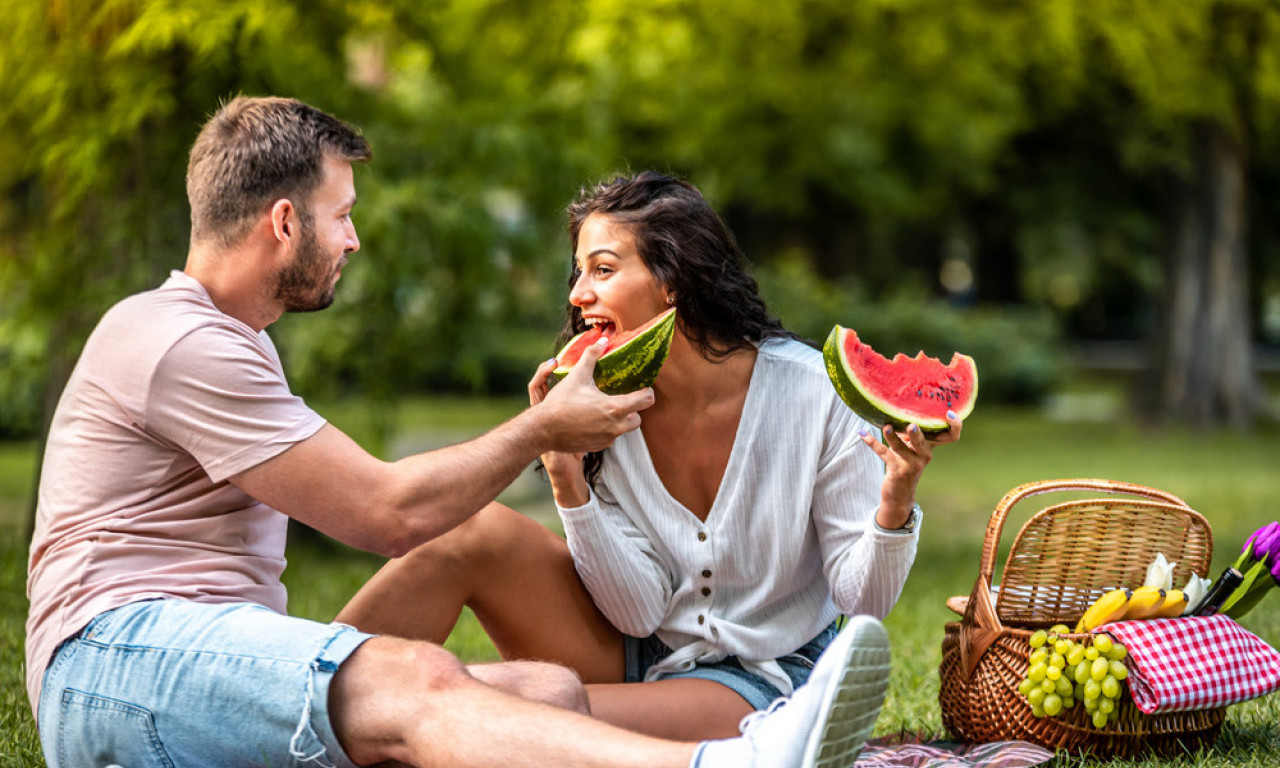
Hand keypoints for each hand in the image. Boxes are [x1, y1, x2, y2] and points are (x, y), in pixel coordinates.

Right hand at [528, 336, 653, 461]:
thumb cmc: (561, 402)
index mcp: (615, 408)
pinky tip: (592, 420)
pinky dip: (606, 429)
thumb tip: (603, 340)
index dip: (647, 392)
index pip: (646, 400)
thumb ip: (592, 355)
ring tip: (604, 408)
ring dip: (619, 420)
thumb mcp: (577, 375)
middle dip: (633, 409)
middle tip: (621, 399)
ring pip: (623, 429)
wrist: (543, 429)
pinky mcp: (597, 446)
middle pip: (638, 419)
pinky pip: (609, 437)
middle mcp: (615, 426)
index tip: (642, 387)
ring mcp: (607, 439)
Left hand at [860, 411, 962, 527]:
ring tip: (886, 427)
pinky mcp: (897, 470)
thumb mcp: (912, 447)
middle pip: (924, 442)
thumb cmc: (905, 462)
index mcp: (931, 446)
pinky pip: (883, 453)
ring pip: (901, 448)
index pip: (952, 436)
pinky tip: (862, 433)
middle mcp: (925, 455)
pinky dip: (872, 442)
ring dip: (892, 437)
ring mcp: (912, 464)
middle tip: (911, 426)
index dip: (955, 425)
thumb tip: (897, 405)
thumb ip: (910, 430)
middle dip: (917, 434)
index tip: (949, 413)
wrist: (900, 493)